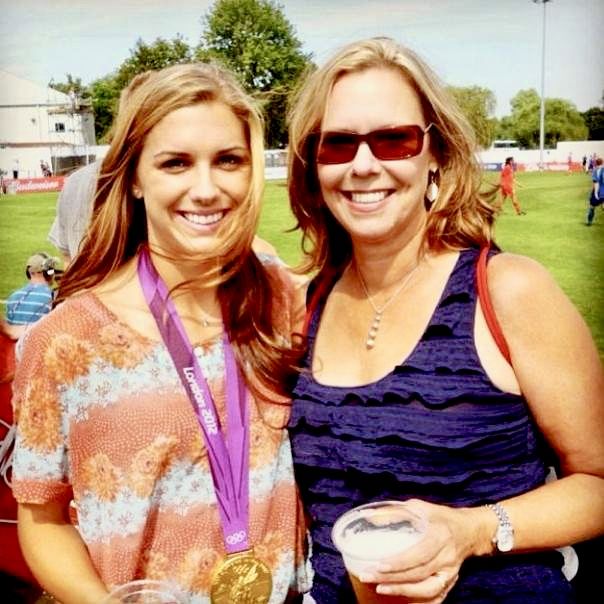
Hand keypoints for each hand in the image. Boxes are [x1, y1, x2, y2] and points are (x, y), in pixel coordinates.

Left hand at [357, 499, 484, 602]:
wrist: (470, 531)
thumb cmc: (441, 517)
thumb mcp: (420, 507)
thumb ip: (397, 511)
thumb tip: (370, 517)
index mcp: (440, 535)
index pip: (419, 554)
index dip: (399, 562)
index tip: (379, 565)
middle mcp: (447, 556)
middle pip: (419, 574)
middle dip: (393, 578)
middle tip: (369, 576)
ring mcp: (450, 572)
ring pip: (428, 589)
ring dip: (403, 592)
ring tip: (380, 589)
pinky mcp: (451, 581)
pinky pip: (437, 597)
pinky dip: (422, 603)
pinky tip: (404, 603)